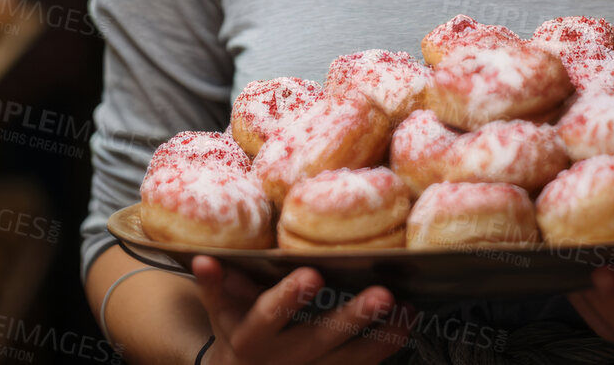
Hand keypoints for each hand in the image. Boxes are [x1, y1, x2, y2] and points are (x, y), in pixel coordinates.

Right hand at [191, 256, 413, 363]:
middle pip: (319, 340)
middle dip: (352, 319)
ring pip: (348, 361)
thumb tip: (206, 258)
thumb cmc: (235, 333)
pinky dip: (385, 350)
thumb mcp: (221, 313)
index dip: (288, 298)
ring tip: (408, 309)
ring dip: (382, 337)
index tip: (312, 274)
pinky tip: (406, 325)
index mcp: (251, 339)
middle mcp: (282, 361)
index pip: (268, 317)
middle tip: (382, 293)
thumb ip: (215, 286)